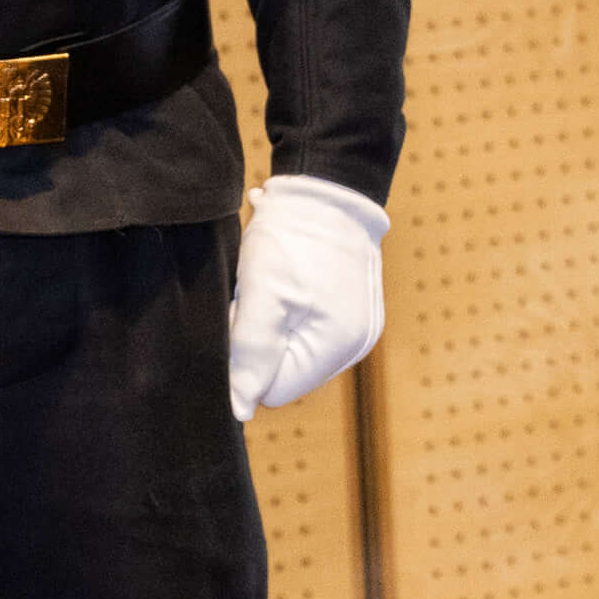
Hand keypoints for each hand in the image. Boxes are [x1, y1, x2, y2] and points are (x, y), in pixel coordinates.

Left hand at [228, 175, 389, 419]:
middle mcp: (356, 345)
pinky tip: (291, 284)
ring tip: (276, 286)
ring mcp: (358, 327)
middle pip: (285, 372)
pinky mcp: (353, 310)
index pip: (272, 389)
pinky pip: (309, 331)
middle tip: (258, 297)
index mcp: (339, 346)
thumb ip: (250, 355)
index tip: (246, 315)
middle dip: (261, 343)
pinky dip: (291, 313)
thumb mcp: (263, 294)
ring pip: (294, 351)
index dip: (247, 358)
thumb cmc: (295, 237)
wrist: (328, 188)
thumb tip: (239, 410)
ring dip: (275, 327)